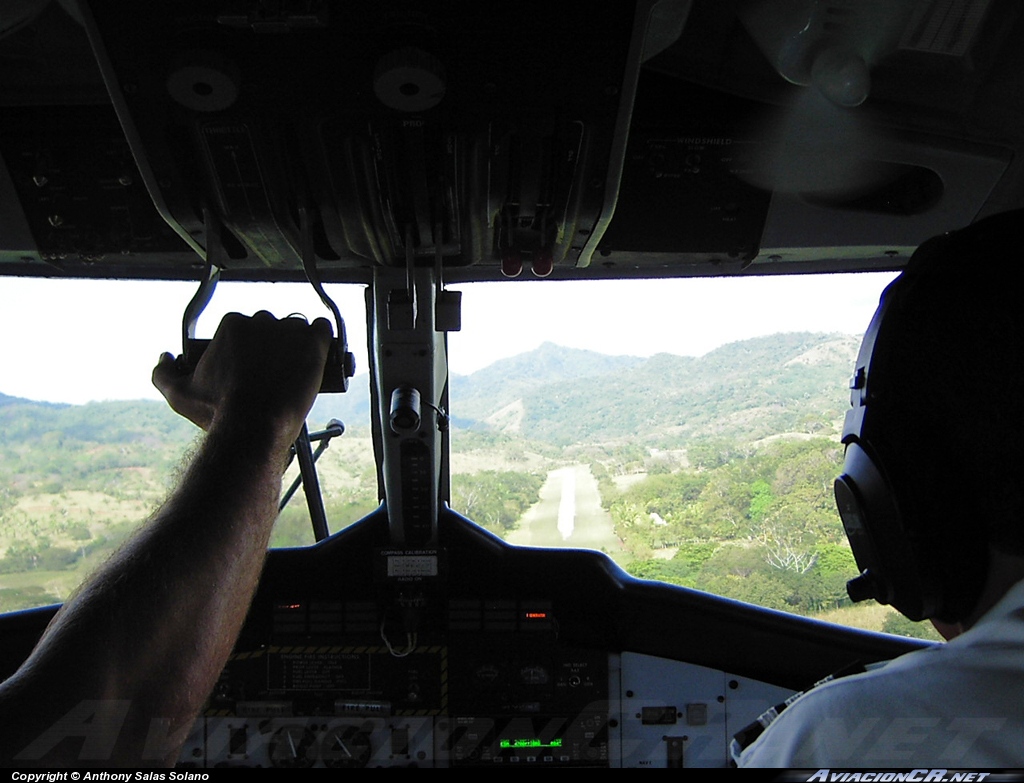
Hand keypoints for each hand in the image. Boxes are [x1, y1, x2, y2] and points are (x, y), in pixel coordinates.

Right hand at [152, 312, 332, 442]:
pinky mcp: (314, 344)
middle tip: (274, 373)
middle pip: (272, 327)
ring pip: (297, 329)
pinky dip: (322, 338)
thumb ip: (162, 373)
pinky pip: (323, 330)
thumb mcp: (179, 395)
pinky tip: (317, 354)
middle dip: (273, 346)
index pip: (246, 328)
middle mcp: (261, 321)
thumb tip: (165, 356)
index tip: (254, 367)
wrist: (254, 426)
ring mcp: (290, 331)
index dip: (250, 348)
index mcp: (232, 325)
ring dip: (297, 344)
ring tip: (295, 370)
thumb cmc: (219, 412)